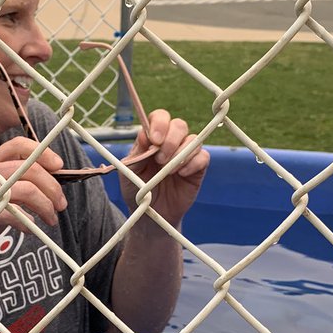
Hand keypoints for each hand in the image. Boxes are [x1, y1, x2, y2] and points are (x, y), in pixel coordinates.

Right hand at [0, 138, 66, 270]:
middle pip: (29, 169)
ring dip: (46, 206)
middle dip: (53, 187)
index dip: (43, 152)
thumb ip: (17, 186)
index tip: (60, 166)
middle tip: (61, 205)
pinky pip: (14, 214)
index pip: (18, 145)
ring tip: (51, 219)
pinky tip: (30, 230)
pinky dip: (29, 223)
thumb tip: (53, 182)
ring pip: (26, 190)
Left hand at [119, 110, 208, 225]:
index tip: (154, 139)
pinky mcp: (198, 167)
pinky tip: (181, 174)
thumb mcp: (129, 172)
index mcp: (152, 138)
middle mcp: (171, 142)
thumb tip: (144, 134)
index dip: (159, 123)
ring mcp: (186, 153)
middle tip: (160, 160)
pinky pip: (203, 157)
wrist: (150, 214)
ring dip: (181, 153)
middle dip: (171, 140)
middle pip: (179, 124)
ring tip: (169, 171)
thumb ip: (136, 153)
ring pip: (193, 139)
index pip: (160, 117)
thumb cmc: (137, 190)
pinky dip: (192, 163)